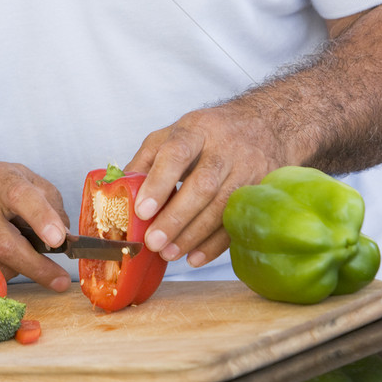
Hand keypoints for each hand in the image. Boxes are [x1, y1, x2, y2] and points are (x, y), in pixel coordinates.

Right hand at [0, 160, 71, 289]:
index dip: (41, 218)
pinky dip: (2, 272)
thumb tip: (64, 240)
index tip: (59, 239)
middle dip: (35, 266)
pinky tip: (3, 259)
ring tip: (24, 255)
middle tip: (60, 280)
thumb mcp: (29, 182)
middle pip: (4, 243)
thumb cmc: (0, 190)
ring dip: (20, 268)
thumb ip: (51, 206)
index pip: (20, 197)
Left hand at [124, 104, 285, 266]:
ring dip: (193, 235)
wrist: (263, 125)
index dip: (159, 181)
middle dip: (176, 217)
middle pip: (202, 185)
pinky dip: (215, 244)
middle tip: (153, 241)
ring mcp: (249, 168)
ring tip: (168, 253)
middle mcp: (225, 147)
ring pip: (222, 206)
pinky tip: (194, 257)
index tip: (142, 210)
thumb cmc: (209, 134)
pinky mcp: (262, 190)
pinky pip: (238, 221)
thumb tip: (119, 190)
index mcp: (197, 129)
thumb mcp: (175, 133)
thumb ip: (147, 159)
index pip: (177, 152)